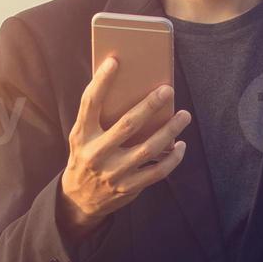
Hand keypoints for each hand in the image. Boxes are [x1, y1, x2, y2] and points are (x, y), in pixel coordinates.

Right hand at [57, 55, 191, 237]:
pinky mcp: (128, 187)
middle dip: (149, 105)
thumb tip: (129, 89)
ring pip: (148, 149)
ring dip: (170, 130)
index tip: (115, 62)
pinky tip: (180, 145)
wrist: (78, 199)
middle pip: (127, 125)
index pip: (90, 103)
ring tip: (184, 115)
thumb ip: (98, 118)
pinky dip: (173, 158)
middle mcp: (95, 153)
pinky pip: (157, 171)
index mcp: (81, 135)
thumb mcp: (82, 137)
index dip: (101, 82)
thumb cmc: (85, 157)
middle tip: (167, 90)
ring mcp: (113, 172)